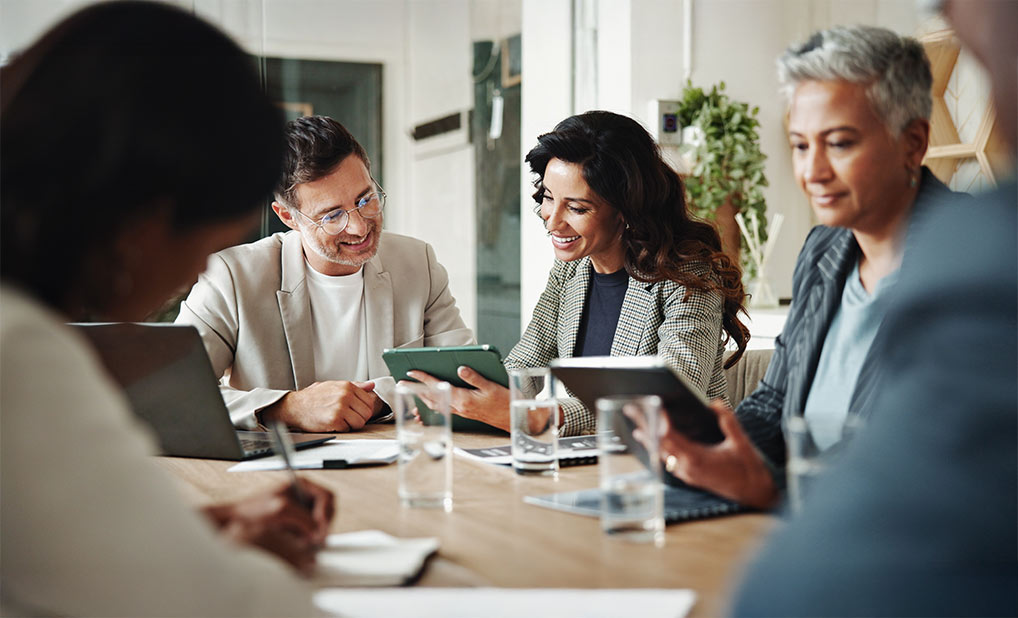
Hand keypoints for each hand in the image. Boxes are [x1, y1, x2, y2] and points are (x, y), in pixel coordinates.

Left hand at [203, 478, 335, 574]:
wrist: (236, 521)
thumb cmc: (252, 510)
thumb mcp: (281, 509)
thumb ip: (302, 517)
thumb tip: (317, 529)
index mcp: (301, 485)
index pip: (327, 496)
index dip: (326, 512)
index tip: (320, 526)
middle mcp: (302, 496)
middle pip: (328, 510)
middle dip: (322, 525)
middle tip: (315, 538)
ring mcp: (300, 509)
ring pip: (321, 523)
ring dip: (315, 533)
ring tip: (304, 540)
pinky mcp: (297, 523)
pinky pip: (311, 531)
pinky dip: (308, 537)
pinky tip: (297, 540)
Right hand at [261, 380, 382, 431]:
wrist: (295, 406)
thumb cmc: (314, 397)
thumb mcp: (334, 386)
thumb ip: (356, 386)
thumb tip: (371, 385)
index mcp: (347, 386)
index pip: (369, 401)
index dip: (363, 409)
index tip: (355, 411)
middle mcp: (345, 395)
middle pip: (367, 413)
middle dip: (359, 418)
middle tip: (348, 418)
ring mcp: (340, 407)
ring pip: (360, 422)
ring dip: (351, 425)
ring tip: (341, 420)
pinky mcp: (334, 419)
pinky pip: (348, 429)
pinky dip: (342, 429)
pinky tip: (333, 423)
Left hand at [405, 367, 510, 431]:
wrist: (510, 419)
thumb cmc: (503, 402)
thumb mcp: (491, 386)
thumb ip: (474, 377)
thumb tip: (460, 369)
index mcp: (463, 398)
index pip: (438, 386)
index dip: (423, 378)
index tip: (411, 372)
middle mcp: (459, 407)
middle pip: (431, 397)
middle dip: (416, 389)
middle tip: (402, 382)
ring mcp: (460, 412)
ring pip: (435, 404)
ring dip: (422, 397)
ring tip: (412, 389)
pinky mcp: (463, 413)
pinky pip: (442, 409)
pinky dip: (432, 404)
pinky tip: (430, 401)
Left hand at [633, 399, 777, 509]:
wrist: (755, 494)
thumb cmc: (749, 469)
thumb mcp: (741, 442)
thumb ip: (728, 421)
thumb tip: (715, 403)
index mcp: (697, 458)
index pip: (670, 436)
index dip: (659, 420)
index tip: (652, 405)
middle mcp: (687, 468)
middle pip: (659, 444)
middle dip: (645, 425)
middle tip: (632, 409)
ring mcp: (687, 474)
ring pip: (662, 455)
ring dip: (649, 439)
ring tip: (638, 425)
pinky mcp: (690, 477)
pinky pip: (669, 462)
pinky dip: (660, 450)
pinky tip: (656, 445)